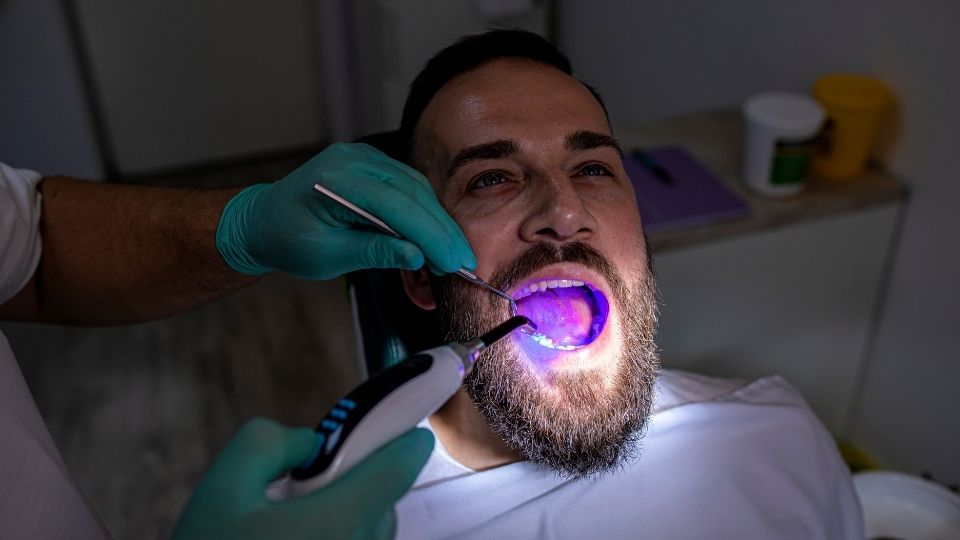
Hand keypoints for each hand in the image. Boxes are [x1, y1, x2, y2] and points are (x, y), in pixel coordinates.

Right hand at [172, 418, 433, 539]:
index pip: (399, 470)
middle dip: (358, 487)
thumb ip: (269, 443)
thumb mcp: (223, 486)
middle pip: (382, 505)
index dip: (406, 445)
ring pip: (370, 536)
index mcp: (339, 520)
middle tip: (312, 489)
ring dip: (348, 522)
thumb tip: (309, 444)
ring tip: (292, 527)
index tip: (410, 434)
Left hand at [216, 143, 474, 279]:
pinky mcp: (371, 165)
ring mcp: (363, 158)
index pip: (395, 204)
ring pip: (415, 187)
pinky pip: (407, 186)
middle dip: (440, 230)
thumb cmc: (288, 240)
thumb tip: (416, 256)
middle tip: (463, 262)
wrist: (263, 220)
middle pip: (412, 192)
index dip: (429, 235)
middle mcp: (352, 159)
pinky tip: (435, 237)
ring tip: (453, 255)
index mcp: (335, 179)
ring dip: (437, 221)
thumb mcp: (327, 256)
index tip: (453, 262)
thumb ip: (372, 252)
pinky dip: (424, 212)